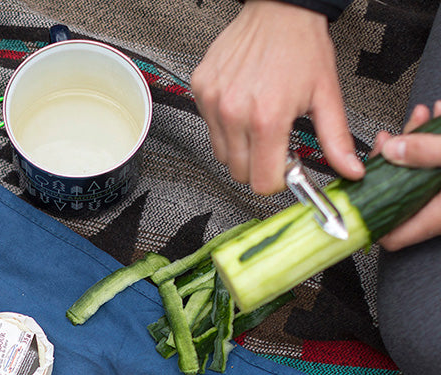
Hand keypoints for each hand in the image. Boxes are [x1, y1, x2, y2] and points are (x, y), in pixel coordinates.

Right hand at [191, 0, 364, 193]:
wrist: (279, 8)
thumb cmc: (301, 45)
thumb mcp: (326, 95)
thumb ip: (336, 140)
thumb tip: (349, 169)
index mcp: (267, 118)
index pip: (262, 182)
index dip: (277, 179)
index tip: (284, 167)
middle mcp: (235, 113)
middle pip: (239, 172)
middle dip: (259, 163)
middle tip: (274, 139)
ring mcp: (214, 102)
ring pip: (222, 154)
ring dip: (240, 147)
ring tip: (258, 120)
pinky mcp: (201, 92)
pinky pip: (209, 128)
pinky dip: (225, 125)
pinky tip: (243, 104)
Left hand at [373, 101, 440, 250]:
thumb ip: (427, 152)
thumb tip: (393, 149)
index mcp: (440, 217)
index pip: (391, 236)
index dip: (368, 216)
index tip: (356, 192)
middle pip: (404, 195)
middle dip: (397, 159)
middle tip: (394, 135)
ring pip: (427, 174)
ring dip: (422, 141)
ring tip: (425, 115)